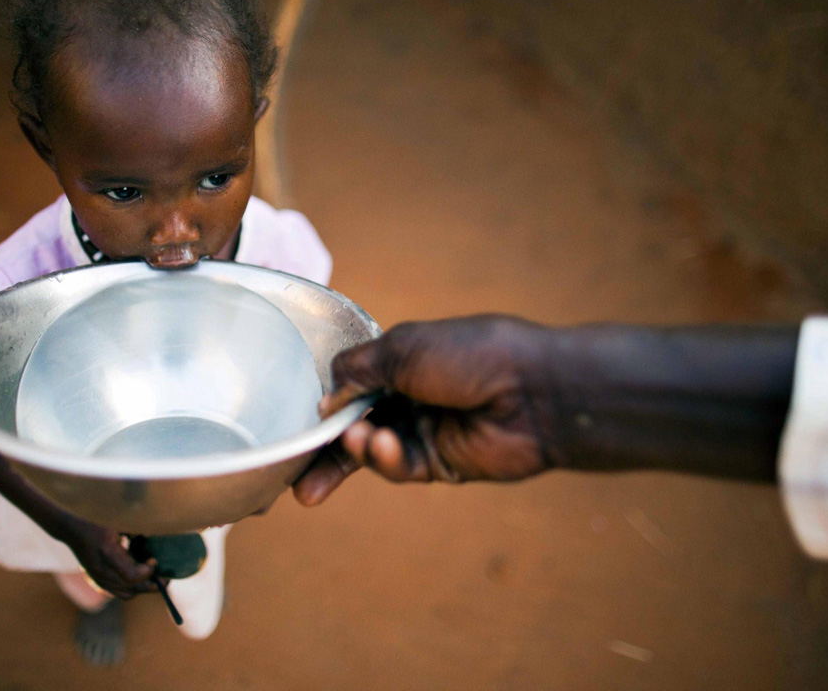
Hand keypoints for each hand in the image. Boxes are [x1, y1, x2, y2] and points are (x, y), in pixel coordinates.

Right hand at [63, 522, 156, 598]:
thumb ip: (133, 541)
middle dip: (152, 585)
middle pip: (133, 588)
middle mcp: (103, 572)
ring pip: (128, 594)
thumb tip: (154, 549)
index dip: (148, 571)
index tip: (154, 560)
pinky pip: (120, 593)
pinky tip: (140, 579)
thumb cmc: (98, 527)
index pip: (132, 576)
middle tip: (165, 578)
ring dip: (143, 588)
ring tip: (155, 578)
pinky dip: (133, 589)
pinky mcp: (99, 582)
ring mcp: (100, 579)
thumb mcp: (117, 530)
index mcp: (108, 555)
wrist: (74, 534)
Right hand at [293, 315, 565, 504]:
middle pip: (354, 427)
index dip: (323, 405)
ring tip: (356, 444)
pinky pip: (400, 467)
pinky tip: (384, 447)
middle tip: (294, 479)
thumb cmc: (472, 354)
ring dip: (357, 451)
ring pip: (372, 452)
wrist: (534, 391)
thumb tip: (324, 396)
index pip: (349, 386)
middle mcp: (410, 395)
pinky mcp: (441, 464)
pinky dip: (386, 459)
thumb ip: (357, 369)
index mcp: (401, 359)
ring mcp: (425, 430)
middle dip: (324, 452)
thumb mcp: (403, 347)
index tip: (293, 424)